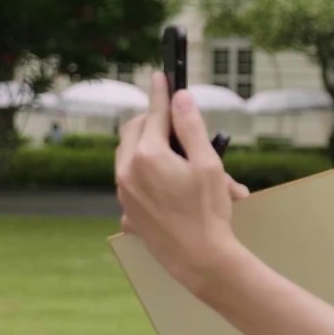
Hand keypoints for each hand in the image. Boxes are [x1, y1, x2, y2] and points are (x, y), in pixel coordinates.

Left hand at [115, 72, 242, 291]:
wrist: (199, 259)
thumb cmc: (209, 212)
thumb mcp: (208, 164)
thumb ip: (191, 127)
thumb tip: (181, 98)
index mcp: (148, 156)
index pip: (155, 114)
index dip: (161, 93)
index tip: (160, 76)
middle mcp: (128, 172)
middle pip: (134, 132)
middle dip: (153, 122)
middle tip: (175, 121)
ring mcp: (124, 194)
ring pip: (130, 157)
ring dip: (150, 148)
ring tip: (181, 159)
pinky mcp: (128, 212)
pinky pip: (131, 184)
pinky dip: (146, 176)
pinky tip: (169, 186)